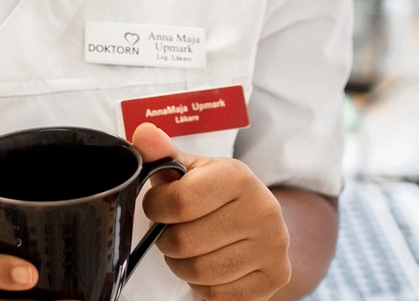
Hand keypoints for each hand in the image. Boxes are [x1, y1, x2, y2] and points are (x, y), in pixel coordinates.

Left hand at [132, 123, 290, 300]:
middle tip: (173, 231)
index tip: (159, 207)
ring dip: (182, 265)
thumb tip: (143, 134)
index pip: (179, 202)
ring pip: (199, 272)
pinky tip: (209, 266)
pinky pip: (217, 294)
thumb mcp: (193, 170)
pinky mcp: (275, 278)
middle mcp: (262, 210)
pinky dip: (203, 285)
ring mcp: (273, 247)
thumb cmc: (218, 196)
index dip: (156, 208)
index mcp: (239, 177)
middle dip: (167, 240)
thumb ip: (163, 154)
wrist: (264, 223)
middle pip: (185, 242)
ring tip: (189, 249)